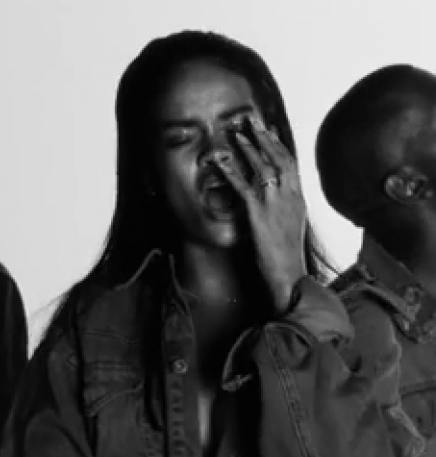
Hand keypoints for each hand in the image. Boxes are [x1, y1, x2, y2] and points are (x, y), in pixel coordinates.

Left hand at [215, 119, 306, 311]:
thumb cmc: (289, 256)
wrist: (289, 274)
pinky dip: (230, 171)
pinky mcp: (257, 213)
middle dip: (264, 137)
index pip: (291, 164)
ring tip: (237, 133)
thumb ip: (288, 209)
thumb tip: (281, 201)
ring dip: (248, 148)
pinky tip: (220, 162)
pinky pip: (242, 186)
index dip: (279, 145)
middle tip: (252, 120)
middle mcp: (289, 195)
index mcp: (299, 199)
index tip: (271, 131)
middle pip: (278, 157)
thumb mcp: (294, 227)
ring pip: (261, 167)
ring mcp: (274, 202)